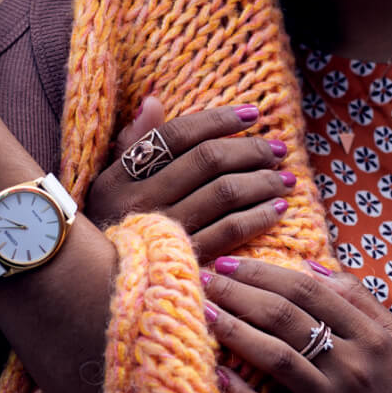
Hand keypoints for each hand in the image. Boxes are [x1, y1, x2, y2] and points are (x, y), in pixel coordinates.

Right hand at [85, 99, 295, 262]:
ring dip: (262, 181)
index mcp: (119, 178)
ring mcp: (163, 233)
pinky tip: (277, 209)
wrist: (107, 289)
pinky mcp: (185, 261)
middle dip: (250, 150)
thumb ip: (132, 145)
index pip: (176, 135)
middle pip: (207, 160)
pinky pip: (229, 232)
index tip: (253, 114)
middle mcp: (139, 202)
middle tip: (277, 150)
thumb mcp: (109, 187)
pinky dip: (258, 217)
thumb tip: (153, 102)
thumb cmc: (113, 230)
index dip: (219, 120)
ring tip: (284, 178)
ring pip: (224, 193)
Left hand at [200, 257, 391, 392]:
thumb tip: (311, 264)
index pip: (306, 291)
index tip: (228, 264)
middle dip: (238, 294)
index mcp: (368, 335)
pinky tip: (217, 374)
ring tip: (203, 312)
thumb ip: (357, 296)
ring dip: (234, 331)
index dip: (262, 273)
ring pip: (275, 358)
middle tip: (204, 280)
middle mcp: (350, 365)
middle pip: (283, 317)